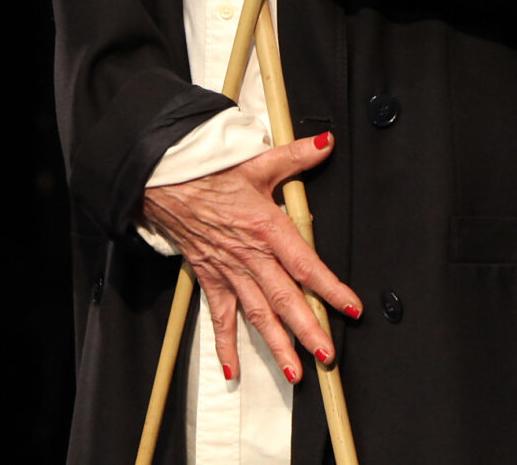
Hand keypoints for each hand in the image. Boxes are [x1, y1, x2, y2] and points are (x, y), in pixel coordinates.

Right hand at [139, 133, 364, 386]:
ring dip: (276, 344)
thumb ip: (296, 156)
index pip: (306, 264)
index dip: (330, 288)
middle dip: (307, 329)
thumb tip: (326, 144)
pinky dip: (225, 345)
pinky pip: (219, 317)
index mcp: (267, 228)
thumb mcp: (258, 162)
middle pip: (284, 299)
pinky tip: (233, 370)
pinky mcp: (210, 277)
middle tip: (327, 355)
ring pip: (256, 314)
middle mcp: (250, 256)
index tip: (351, 308)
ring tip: (294, 372)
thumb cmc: (211, 172)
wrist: (165, 181)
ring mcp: (229, 271)